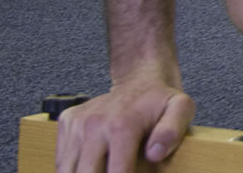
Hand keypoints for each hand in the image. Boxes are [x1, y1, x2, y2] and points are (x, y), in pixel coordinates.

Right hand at [56, 76, 195, 172]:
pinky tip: (90, 166)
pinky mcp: (67, 122)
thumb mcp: (180, 109)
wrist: (140, 79)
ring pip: (67, 170)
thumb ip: (172, 132)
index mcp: (121, 126)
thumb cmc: (160, 100)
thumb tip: (154, 154)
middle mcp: (94, 125)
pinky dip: (72, 169)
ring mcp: (77, 123)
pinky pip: (62, 159)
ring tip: (104, 169)